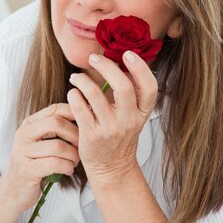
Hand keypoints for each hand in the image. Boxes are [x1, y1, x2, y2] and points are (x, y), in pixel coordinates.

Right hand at [0, 103, 78, 214]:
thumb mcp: (40, 142)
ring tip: (74, 161)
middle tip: (82, 146)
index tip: (86, 123)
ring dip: (73, 155)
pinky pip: (55, 164)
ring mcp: (23, 152)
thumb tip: (84, 116)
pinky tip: (68, 170)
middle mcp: (24, 134)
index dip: (74, 113)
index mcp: (29, 124)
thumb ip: (55, 130)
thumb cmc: (34, 164)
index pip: (55, 109)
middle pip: (56, 123)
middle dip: (75, 135)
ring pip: (58, 146)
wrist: (12, 191)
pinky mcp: (27, 170)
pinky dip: (67, 167)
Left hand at [67, 51, 157, 185]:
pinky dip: (74, 95)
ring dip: (82, 79)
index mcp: (141, 113)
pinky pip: (79, 107)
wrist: (111, 168)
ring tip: (76, 77)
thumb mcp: (132, 116)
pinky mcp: (91, 135)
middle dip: (107, 67)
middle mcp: (128, 120)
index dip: (140, 69)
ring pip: (94, 94)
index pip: (149, 88)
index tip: (128, 54)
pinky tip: (73, 93)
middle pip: (123, 87)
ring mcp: (110, 128)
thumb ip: (131, 93)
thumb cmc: (120, 136)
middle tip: (94, 57)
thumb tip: (121, 60)